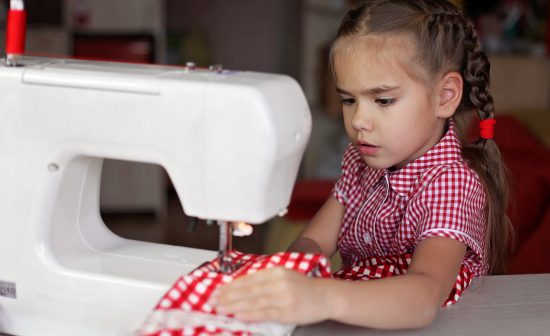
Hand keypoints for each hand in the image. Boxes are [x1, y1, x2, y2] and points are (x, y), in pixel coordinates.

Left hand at [216, 267, 330, 324]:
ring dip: (234, 305)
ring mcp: (283, 296)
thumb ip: (264, 282)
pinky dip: (249, 313)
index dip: (231, 286)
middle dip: (228, 296)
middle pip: (248, 289)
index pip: (248, 279)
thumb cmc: (304, 289)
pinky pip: (264, 312)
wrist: (326, 296)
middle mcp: (279, 282)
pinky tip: (239, 314)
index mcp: (276, 272)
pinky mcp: (287, 310)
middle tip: (213, 300)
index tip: (218, 290)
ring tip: (221, 308)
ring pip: (253, 301)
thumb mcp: (284, 278)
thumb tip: (241, 289)